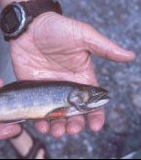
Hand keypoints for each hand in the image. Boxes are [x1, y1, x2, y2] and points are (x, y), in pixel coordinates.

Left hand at [10, 12, 134, 136]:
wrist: (30, 28)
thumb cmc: (57, 29)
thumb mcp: (83, 36)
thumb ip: (104, 48)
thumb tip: (129, 56)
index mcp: (80, 77)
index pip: (91, 101)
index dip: (95, 115)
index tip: (95, 126)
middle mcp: (65, 87)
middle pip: (73, 112)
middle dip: (75, 124)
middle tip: (72, 129)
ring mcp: (49, 90)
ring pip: (55, 115)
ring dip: (57, 126)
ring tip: (56, 131)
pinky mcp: (33, 90)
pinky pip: (37, 109)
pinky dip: (38, 120)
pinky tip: (41, 124)